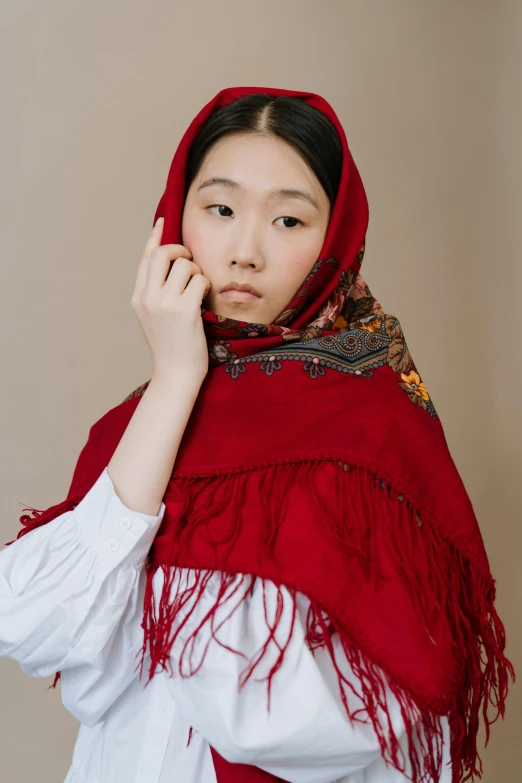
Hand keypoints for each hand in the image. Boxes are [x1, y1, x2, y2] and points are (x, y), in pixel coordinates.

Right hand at [131, 217, 210, 383]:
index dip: (155, 237)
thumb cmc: (172, 346)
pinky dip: (207, 285)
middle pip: (163, 254)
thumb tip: (170, 263)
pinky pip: (200, 280)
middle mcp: (148, 298)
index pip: (145, 258)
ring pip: (185, 264)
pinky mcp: (184, 310)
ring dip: (198, 272)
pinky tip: (205, 299)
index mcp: (138, 298)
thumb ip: (157, 291)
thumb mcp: (155, 317)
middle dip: (181, 250)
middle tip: (191, 261)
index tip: (163, 223)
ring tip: (199, 289)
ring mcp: (165, 303)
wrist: (176, 375)